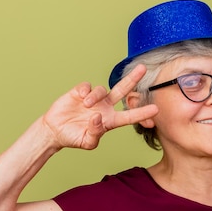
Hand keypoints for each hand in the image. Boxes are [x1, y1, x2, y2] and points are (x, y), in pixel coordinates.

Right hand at [41, 64, 158, 149]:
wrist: (55, 131)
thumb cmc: (74, 138)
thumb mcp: (87, 142)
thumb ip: (95, 133)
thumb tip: (98, 116)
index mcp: (110, 121)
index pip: (129, 116)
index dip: (142, 113)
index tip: (155, 109)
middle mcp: (105, 107)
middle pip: (122, 91)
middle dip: (133, 79)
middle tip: (143, 68)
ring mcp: (94, 98)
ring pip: (102, 90)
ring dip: (95, 96)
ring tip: (85, 104)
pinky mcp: (80, 92)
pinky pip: (87, 86)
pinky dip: (85, 90)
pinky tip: (80, 97)